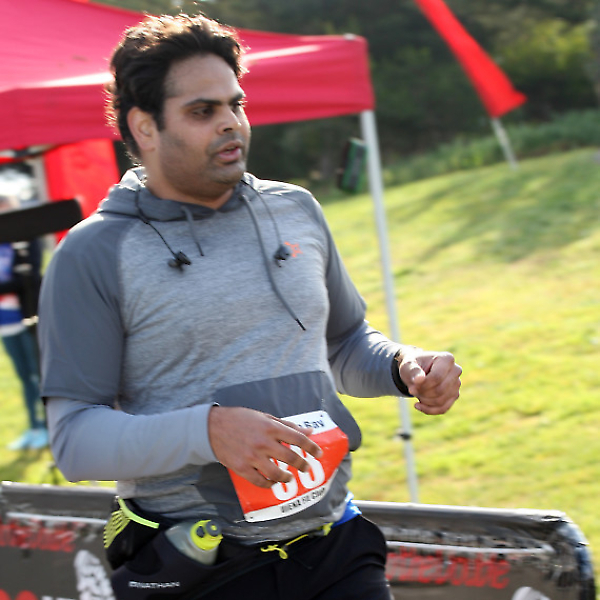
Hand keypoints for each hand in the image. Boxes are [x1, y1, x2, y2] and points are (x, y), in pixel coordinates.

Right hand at [208, 406, 322, 487]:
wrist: (213, 427)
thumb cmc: (241, 419)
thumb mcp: (265, 417)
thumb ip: (287, 425)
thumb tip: (308, 431)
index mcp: (270, 427)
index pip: (298, 438)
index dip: (311, 447)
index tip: (318, 453)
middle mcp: (263, 442)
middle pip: (290, 458)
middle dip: (302, 464)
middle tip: (307, 467)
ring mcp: (252, 457)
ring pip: (276, 473)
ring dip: (286, 478)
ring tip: (289, 477)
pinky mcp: (242, 468)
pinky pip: (259, 481)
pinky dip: (268, 484)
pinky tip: (272, 483)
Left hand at [397, 349, 461, 414]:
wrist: (417, 370)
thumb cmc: (413, 365)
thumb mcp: (408, 365)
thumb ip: (413, 371)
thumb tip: (419, 379)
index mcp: (447, 358)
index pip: (437, 377)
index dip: (422, 385)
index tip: (411, 387)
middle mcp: (456, 370)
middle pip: (440, 390)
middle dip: (423, 393)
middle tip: (412, 390)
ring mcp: (457, 384)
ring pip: (441, 401)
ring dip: (424, 401)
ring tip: (416, 393)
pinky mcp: (454, 395)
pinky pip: (443, 408)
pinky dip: (429, 410)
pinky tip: (418, 405)